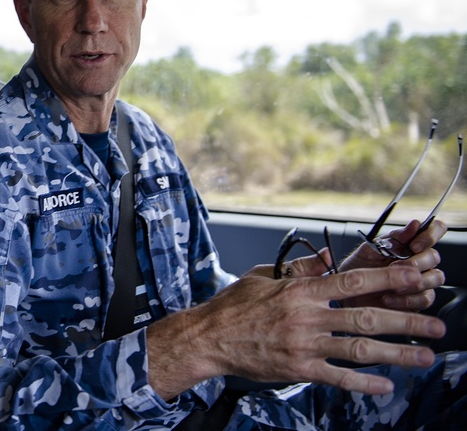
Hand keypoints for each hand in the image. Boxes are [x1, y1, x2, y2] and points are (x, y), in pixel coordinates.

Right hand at [146, 265, 445, 399]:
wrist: (208, 337)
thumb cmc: (234, 305)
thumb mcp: (265, 275)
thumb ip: (301, 268)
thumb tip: (329, 259)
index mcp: (300, 289)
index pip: (352, 281)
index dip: (388, 280)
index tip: (415, 277)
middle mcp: (307, 316)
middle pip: (366, 318)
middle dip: (407, 322)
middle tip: (437, 326)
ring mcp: (304, 345)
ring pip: (359, 350)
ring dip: (397, 354)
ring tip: (425, 357)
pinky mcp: (298, 368)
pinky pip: (338, 377)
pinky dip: (364, 383)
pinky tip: (386, 385)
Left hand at [340, 219, 446, 310]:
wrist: (346, 293)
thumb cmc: (358, 268)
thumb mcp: (370, 249)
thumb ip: (393, 238)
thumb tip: (414, 224)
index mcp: (409, 243)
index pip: (434, 230)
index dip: (430, 234)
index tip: (414, 244)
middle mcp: (419, 260)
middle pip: (434, 256)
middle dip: (416, 262)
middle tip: (395, 267)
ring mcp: (421, 280)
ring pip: (435, 277)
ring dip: (414, 281)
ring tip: (392, 285)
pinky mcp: (418, 300)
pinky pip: (426, 299)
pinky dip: (408, 299)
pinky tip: (389, 298)